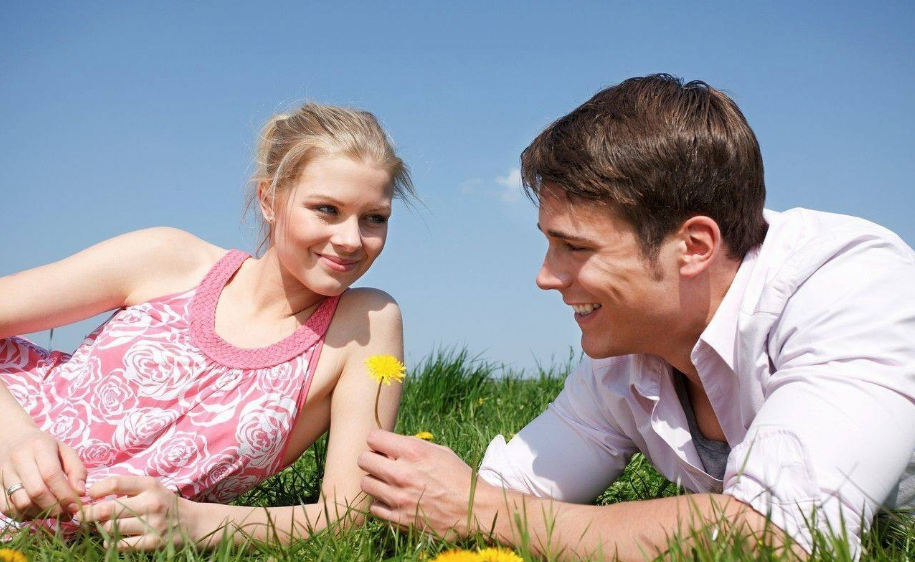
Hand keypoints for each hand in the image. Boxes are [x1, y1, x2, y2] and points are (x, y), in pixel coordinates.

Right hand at [0, 425, 85, 519]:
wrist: (12, 438)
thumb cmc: (44, 447)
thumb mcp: (65, 451)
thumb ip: (77, 470)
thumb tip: (81, 492)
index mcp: (39, 447)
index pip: (51, 475)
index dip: (65, 494)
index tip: (76, 506)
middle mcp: (19, 459)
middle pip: (36, 491)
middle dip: (54, 507)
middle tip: (66, 513)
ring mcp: (4, 473)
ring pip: (21, 503)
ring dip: (39, 513)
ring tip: (51, 511)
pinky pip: (6, 508)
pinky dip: (22, 515)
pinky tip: (34, 510)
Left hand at [81, 476, 197, 550]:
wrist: (194, 523)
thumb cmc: (165, 503)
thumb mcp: (152, 488)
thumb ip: (127, 489)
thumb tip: (92, 497)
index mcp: (150, 485)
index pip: (115, 483)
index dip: (96, 490)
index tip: (89, 495)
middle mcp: (152, 502)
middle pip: (108, 508)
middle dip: (89, 513)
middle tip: (80, 516)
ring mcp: (153, 523)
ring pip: (112, 527)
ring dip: (101, 528)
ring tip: (99, 527)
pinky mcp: (154, 542)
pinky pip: (122, 544)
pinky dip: (112, 542)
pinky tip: (111, 539)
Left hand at [358, 429, 479, 538]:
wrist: (474, 510)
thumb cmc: (459, 477)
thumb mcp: (440, 451)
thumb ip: (413, 446)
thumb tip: (391, 445)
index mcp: (413, 452)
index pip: (373, 438)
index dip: (377, 441)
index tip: (383, 446)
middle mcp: (401, 473)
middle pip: (363, 460)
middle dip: (371, 459)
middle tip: (381, 464)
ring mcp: (398, 497)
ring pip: (365, 483)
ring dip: (375, 481)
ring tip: (387, 483)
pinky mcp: (398, 518)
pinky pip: (374, 507)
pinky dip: (382, 503)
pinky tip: (394, 500)